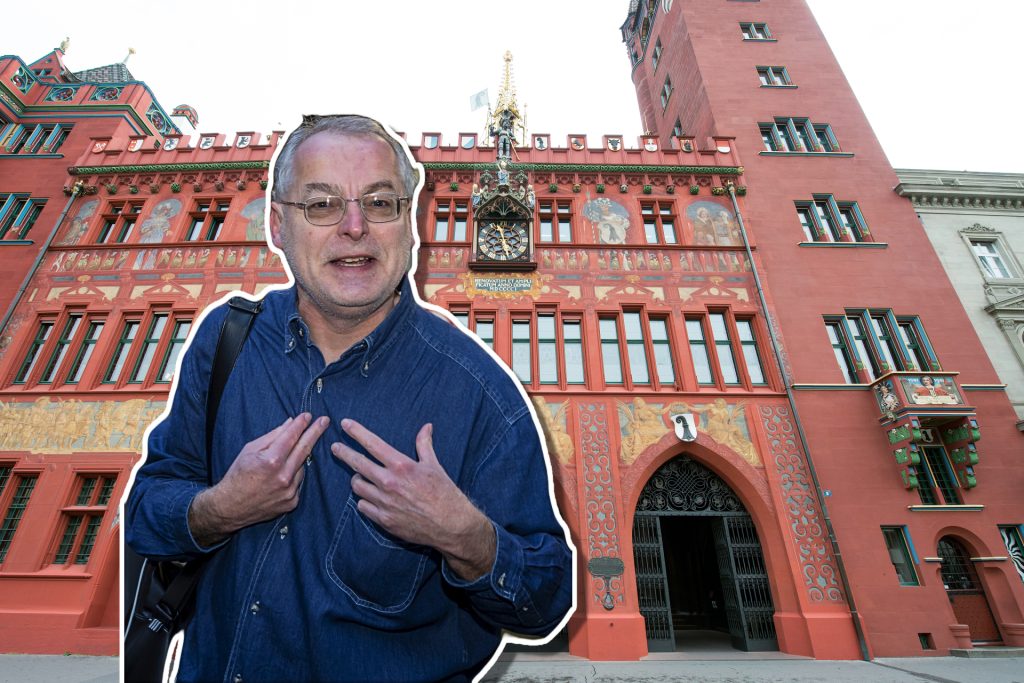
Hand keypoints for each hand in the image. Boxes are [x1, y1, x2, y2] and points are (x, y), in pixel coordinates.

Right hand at [189, 413, 329, 546]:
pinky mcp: (292, 502)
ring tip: (281, 461)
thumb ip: (272, 437)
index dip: (301, 424)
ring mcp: (290, 491)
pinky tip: (280, 477)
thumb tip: (290, 423)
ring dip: (297, 459)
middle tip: (324, 421)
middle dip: (315, 432)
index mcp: (271, 461)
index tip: (308, 415)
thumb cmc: (237, 475)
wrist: (230, 507)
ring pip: (301, 466)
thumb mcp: (249, 450)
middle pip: (305, 449)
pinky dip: (293, 476)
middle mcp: (284, 476)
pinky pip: (298, 482)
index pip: (291, 437)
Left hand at [332, 420, 495, 581]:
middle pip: (357, 464)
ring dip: (357, 479)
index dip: (357, 432)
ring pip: (358, 486)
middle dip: (343, 453)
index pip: (372, 444)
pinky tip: (368, 498)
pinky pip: (363, 506)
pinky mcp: (383, 519)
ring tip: (359, 477)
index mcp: (401, 465)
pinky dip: (364, 500)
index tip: (345, 424)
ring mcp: (384, 502)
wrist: (450, 525)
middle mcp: (389, 482)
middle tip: (336, 448)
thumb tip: (426, 427)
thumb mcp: (434, 465)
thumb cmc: (444, 493)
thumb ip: (424, 445)